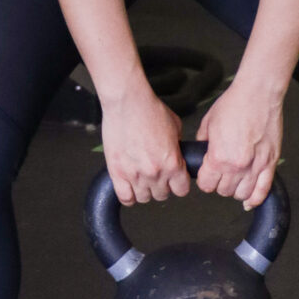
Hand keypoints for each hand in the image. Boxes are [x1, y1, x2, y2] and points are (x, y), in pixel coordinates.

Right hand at [100, 80, 190, 205]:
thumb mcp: (175, 127)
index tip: (175, 180)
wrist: (127, 101)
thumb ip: (178, 146)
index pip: (181, 191)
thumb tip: (177, 155)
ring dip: (144, 190)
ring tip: (142, 177)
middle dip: (162, 186)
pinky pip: (125, 197)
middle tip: (156, 174)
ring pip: (144, 198)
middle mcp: (155, 173)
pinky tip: (129, 186)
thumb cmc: (150, 109)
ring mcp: (134, 174)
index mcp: (172, 163)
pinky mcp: (117, 172)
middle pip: (162, 195)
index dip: (179, 184)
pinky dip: (128, 195)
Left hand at [196, 73, 283, 206]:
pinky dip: (256, 199)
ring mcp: (256, 166)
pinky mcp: (270, 163)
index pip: (207, 185)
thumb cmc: (234, 104)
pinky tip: (250, 200)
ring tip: (235, 180)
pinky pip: (263, 190)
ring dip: (236, 190)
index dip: (205, 181)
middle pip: (224, 191)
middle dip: (220, 184)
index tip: (206, 176)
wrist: (258, 93)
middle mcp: (237, 166)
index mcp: (219, 157)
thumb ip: (203, 142)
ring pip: (243, 194)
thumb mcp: (208, 123)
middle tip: (220, 175)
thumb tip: (201, 154)